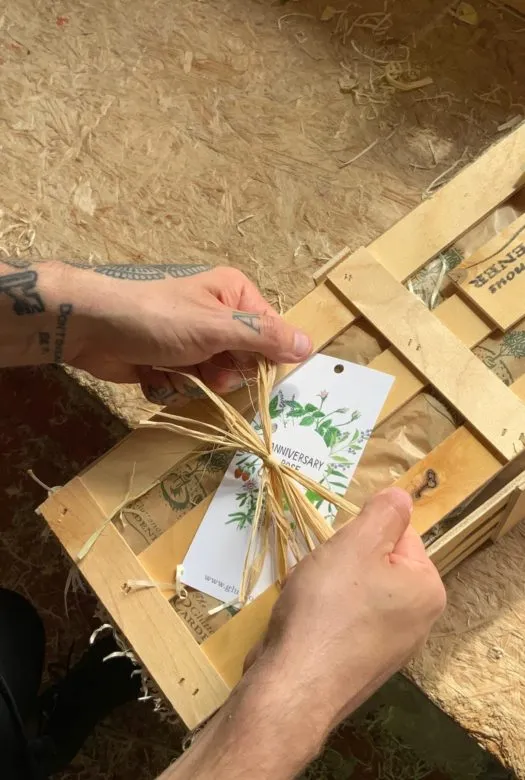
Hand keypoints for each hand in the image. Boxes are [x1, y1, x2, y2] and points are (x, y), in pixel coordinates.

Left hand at [64, 264, 311, 403]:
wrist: (91, 328)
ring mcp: (193, 341)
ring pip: (215, 380)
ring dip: (194, 383)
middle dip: (222, 373)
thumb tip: (309, 346)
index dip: (262, 359)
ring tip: (172, 368)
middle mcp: (218, 317)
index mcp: (235, 296)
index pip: (271, 335)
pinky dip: (171, 385)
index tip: (248, 370)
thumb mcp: (215, 326)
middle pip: (243, 362)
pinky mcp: (170, 362)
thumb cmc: (157, 318)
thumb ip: (263, 338)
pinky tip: (153, 372)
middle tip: (204, 367)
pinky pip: (188, 387)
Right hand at [249, 488, 445, 730]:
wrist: (292, 686)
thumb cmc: (328, 607)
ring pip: (353, 591)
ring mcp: (387, 649)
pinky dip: (320, 614)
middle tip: (320, 574)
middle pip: (375, 564)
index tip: (339, 550)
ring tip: (307, 598)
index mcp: (427, 590)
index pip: (400, 535)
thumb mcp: (356, 544)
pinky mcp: (357, 666)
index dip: (364, 534)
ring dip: (326, 585)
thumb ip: (383, 513)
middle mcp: (416, 622)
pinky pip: (340, 620)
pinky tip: (303, 621)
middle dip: (342, 561)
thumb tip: (401, 496)